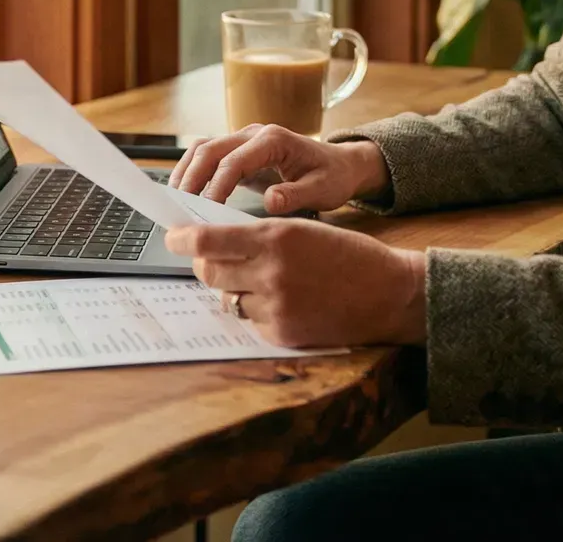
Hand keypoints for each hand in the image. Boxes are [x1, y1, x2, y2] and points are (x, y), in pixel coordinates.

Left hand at [165, 219, 426, 348]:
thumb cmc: (349, 255)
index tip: (172, 237)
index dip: (181, 240)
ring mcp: (276, 306)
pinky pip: (251, 321)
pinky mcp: (283, 333)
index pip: (207, 240)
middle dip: (204, 265)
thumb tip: (215, 242)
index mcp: (276, 236)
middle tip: (213, 259)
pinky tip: (286, 302)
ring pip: (228, 298)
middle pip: (208, 272)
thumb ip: (260, 236)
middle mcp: (270, 271)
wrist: (390, 293)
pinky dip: (258, 312)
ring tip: (265, 281)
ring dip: (235, 289)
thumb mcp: (304, 229)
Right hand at [171, 123, 388, 214]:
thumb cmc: (333, 177)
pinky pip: (209, 156)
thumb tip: (271, 201)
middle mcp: (255, 134)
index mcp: (274, 140)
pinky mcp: (240, 151)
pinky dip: (193, 171)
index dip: (215, 186)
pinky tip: (187, 193)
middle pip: (211, 149)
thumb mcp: (323, 189)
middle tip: (180, 208)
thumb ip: (296, 195)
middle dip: (191, 178)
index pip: (234, 161)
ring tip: (176, 200)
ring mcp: (245, 140)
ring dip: (187, 171)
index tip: (205, 211)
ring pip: (204, 148)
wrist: (341, 165)